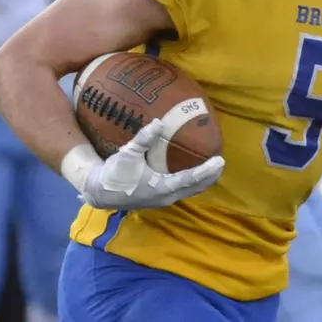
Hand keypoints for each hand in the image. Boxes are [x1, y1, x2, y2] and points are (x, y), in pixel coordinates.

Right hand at [68, 119, 224, 209]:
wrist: (99, 192)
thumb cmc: (114, 174)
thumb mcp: (128, 154)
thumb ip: (144, 138)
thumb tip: (159, 122)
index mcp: (161, 188)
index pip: (190, 179)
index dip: (206, 170)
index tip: (220, 161)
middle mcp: (166, 197)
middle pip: (195, 187)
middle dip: (210, 176)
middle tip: (222, 163)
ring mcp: (163, 200)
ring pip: (189, 191)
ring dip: (202, 181)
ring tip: (213, 168)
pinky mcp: (159, 198)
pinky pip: (182, 191)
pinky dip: (192, 182)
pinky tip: (195, 173)